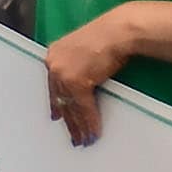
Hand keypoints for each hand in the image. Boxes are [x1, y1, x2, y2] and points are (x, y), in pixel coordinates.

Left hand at [41, 9, 135, 146]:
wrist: (118, 31)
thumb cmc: (107, 37)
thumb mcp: (83, 50)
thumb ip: (75, 65)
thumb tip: (78, 86)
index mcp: (53, 55)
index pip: (53, 86)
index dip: (56, 104)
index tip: (57, 117)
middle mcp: (54, 64)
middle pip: (61, 99)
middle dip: (69, 121)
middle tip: (74, 137)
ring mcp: (63, 74)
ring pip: (71, 107)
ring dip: (80, 126)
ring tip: (84, 140)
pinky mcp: (77, 82)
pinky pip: (83, 108)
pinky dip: (90, 121)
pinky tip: (93, 132)